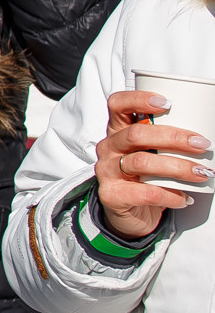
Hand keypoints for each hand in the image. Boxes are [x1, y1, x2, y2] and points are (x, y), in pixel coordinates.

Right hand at [93, 89, 211, 239]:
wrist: (130, 213)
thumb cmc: (146, 177)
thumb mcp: (152, 153)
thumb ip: (167, 141)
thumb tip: (205, 135)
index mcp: (118, 130)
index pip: (117, 104)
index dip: (138, 99)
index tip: (168, 103)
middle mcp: (109, 147)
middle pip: (135, 135)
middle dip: (173, 138)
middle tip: (202, 144)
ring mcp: (107, 171)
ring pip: (142, 163)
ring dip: (178, 167)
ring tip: (202, 173)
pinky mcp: (112, 195)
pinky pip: (145, 193)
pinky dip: (170, 195)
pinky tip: (184, 197)